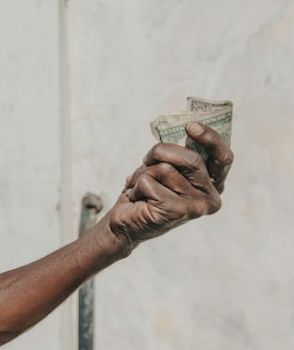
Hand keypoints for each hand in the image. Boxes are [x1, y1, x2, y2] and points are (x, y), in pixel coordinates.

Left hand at [105, 123, 233, 254]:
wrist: (125, 223)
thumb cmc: (147, 192)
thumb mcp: (166, 168)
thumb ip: (178, 155)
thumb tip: (182, 129)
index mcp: (213, 185)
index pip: (223, 157)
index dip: (211, 138)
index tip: (191, 126)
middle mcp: (211, 198)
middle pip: (191, 159)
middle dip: (161, 151)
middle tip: (147, 159)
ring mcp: (196, 207)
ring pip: (165, 168)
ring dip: (144, 172)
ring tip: (140, 187)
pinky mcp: (176, 211)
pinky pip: (149, 181)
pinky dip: (136, 185)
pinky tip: (137, 198)